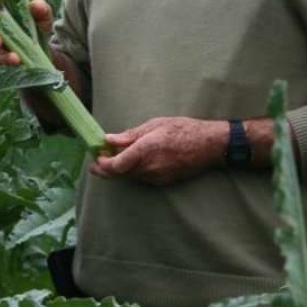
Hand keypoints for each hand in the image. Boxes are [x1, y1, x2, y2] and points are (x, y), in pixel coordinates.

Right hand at [0, 0, 53, 65]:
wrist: (48, 47)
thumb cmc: (40, 26)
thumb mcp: (43, 17)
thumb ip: (41, 10)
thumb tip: (34, 4)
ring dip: (0, 55)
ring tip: (14, 58)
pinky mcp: (2, 59)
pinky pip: (0, 62)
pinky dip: (7, 62)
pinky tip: (18, 62)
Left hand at [89, 117, 228, 185]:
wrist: (210, 146)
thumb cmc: (184, 129)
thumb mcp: (155, 125)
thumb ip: (130, 134)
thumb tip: (109, 139)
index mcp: (145, 150)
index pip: (115, 166)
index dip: (101, 164)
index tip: (96, 155)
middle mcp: (149, 168)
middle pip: (119, 174)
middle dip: (106, 167)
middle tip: (98, 158)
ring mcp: (157, 178)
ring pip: (130, 176)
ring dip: (120, 169)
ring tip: (115, 155)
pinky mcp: (163, 182)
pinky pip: (142, 178)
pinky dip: (133, 171)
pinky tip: (134, 160)